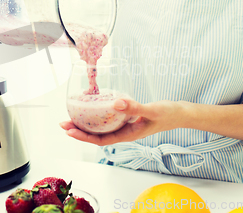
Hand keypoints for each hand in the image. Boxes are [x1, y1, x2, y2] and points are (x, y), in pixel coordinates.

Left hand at [59, 98, 185, 145]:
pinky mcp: (127, 118)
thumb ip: (135, 108)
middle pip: (97, 135)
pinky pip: (108, 119)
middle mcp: (124, 132)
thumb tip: (116, 103)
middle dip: (79, 130)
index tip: (70, 131)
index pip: (101, 139)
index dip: (84, 137)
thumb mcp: (151, 111)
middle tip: (63, 123)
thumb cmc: (167, 114)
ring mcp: (125, 126)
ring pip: (101, 127)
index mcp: (128, 135)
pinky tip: (92, 108)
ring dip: (86, 123)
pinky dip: (98, 115)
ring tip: (72, 117)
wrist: (179, 113)